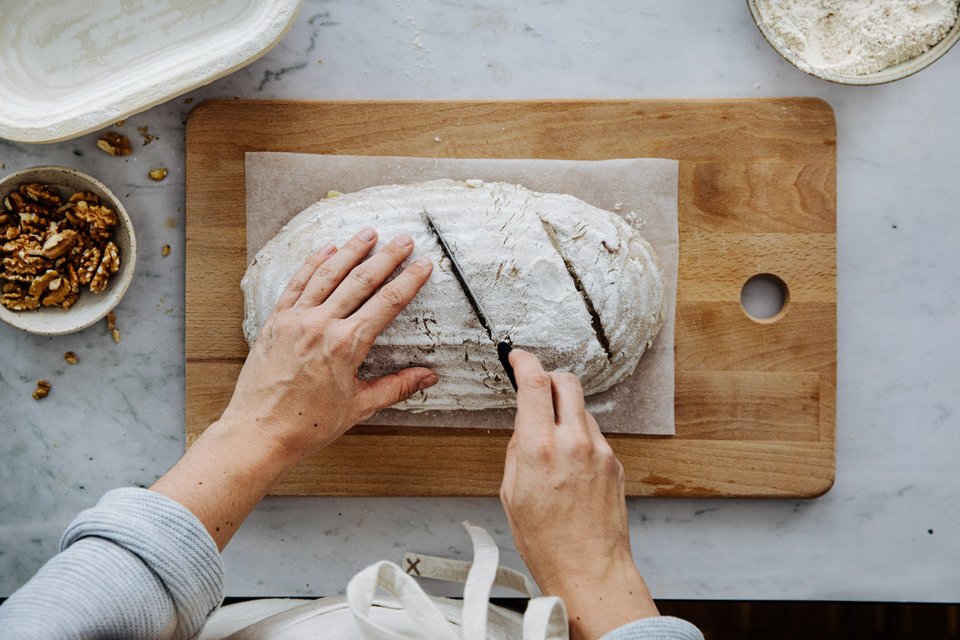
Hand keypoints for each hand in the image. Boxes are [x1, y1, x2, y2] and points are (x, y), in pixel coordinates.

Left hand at [221, 227, 436, 458]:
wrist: (260, 432)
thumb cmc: (309, 424)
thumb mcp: (360, 406)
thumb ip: (396, 386)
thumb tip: (428, 377)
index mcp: (347, 345)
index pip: (387, 303)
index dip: (409, 281)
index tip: (423, 264)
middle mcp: (322, 325)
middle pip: (361, 280)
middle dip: (386, 256)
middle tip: (404, 239)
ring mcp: (296, 319)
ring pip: (328, 273)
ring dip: (351, 250)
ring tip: (369, 233)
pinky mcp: (276, 321)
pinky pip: (297, 283)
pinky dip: (313, 263)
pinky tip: (327, 250)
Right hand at [500, 350, 657, 638]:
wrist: (590, 571)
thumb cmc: (546, 543)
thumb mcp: (512, 494)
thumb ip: (517, 452)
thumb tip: (523, 427)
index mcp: (539, 449)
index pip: (534, 383)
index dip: (524, 361)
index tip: (517, 357)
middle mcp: (573, 442)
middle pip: (566, 381)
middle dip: (548, 378)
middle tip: (536, 388)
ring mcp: (599, 451)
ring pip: (581, 408)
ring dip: (564, 412)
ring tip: (552, 443)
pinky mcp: (615, 463)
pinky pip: (594, 434)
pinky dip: (579, 437)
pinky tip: (570, 465)